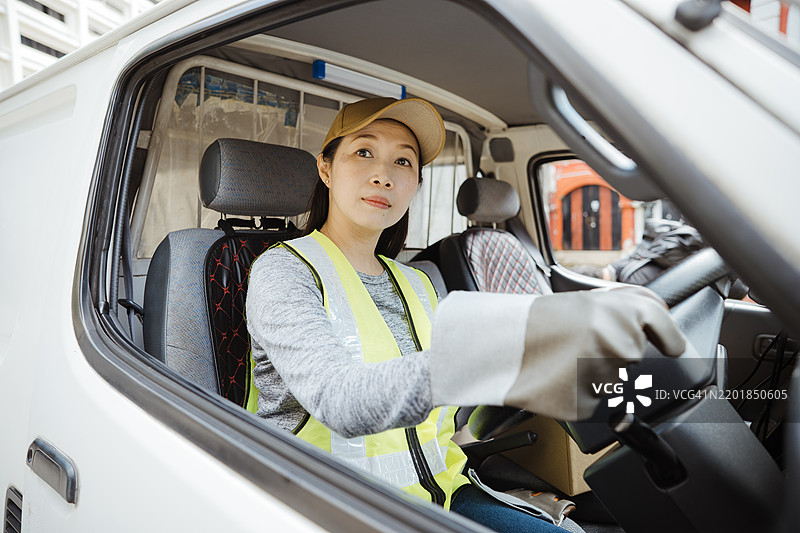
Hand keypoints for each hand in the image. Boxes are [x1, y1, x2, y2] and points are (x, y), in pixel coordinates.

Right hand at [428, 287, 684, 420]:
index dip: (671, 336)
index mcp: (621, 313)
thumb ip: (625, 309)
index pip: (663, 325)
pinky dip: (580, 392)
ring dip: (596, 372)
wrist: (499, 347)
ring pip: (615, 379)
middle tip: (580, 342)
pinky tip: (559, 377)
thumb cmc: (535, 322)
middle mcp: (620, 344)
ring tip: (563, 357)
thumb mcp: (585, 302)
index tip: (674, 345)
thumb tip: (656, 323)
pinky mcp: (590, 405)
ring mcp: (608, 378)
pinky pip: (596, 401)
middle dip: (613, 350)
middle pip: (634, 355)